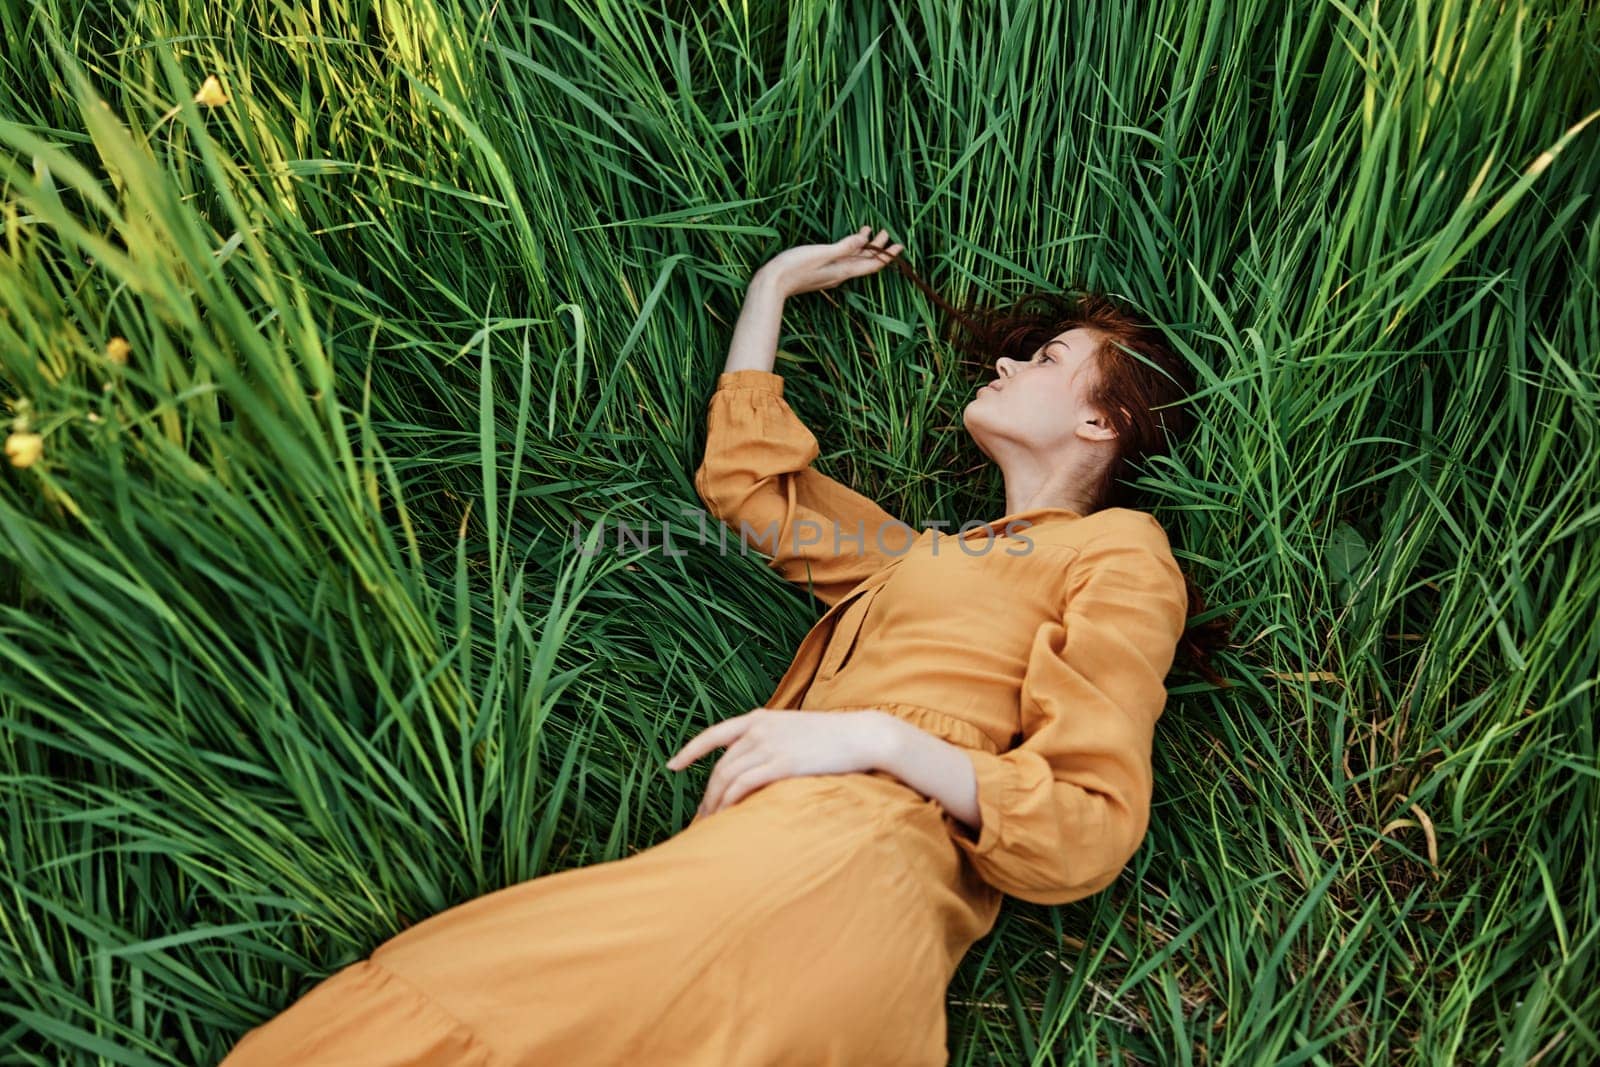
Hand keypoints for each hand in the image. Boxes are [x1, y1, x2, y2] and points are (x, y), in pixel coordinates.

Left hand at [665, 708, 889, 818]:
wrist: (861, 735)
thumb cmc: (834, 738)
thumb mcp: (795, 730)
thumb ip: (772, 740)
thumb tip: (757, 763)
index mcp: (760, 718)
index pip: (714, 734)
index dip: (690, 751)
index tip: (672, 766)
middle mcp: (759, 729)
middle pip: (720, 766)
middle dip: (706, 794)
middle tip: (699, 817)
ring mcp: (769, 745)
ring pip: (727, 778)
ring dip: (715, 804)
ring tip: (709, 826)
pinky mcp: (780, 764)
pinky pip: (743, 786)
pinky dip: (730, 803)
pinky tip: (727, 818)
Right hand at [758, 226, 904, 296]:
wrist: (772, 284)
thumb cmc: (795, 267)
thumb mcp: (822, 253)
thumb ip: (844, 247)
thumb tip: (864, 239)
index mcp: (843, 270)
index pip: (872, 264)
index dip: (887, 255)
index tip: (899, 245)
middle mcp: (839, 274)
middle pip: (864, 261)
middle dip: (878, 248)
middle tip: (886, 233)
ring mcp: (830, 274)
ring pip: (854, 260)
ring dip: (864, 247)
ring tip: (870, 233)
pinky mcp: (820, 271)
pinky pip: (843, 260)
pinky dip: (850, 250)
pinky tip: (847, 244)